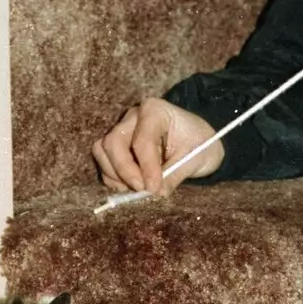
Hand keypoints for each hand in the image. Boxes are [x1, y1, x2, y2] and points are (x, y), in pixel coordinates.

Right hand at [92, 98, 223, 195]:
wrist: (199, 140)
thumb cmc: (200, 143)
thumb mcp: (195, 159)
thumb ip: (174, 175)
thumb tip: (155, 192)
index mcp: (155, 111)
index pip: (142, 140)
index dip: (146, 166)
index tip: (154, 187)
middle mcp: (133, 117)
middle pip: (113, 142)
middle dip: (124, 170)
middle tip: (141, 189)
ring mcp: (122, 130)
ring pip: (102, 151)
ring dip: (116, 175)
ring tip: (138, 188)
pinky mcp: (116, 145)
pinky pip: (104, 162)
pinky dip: (113, 178)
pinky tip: (131, 187)